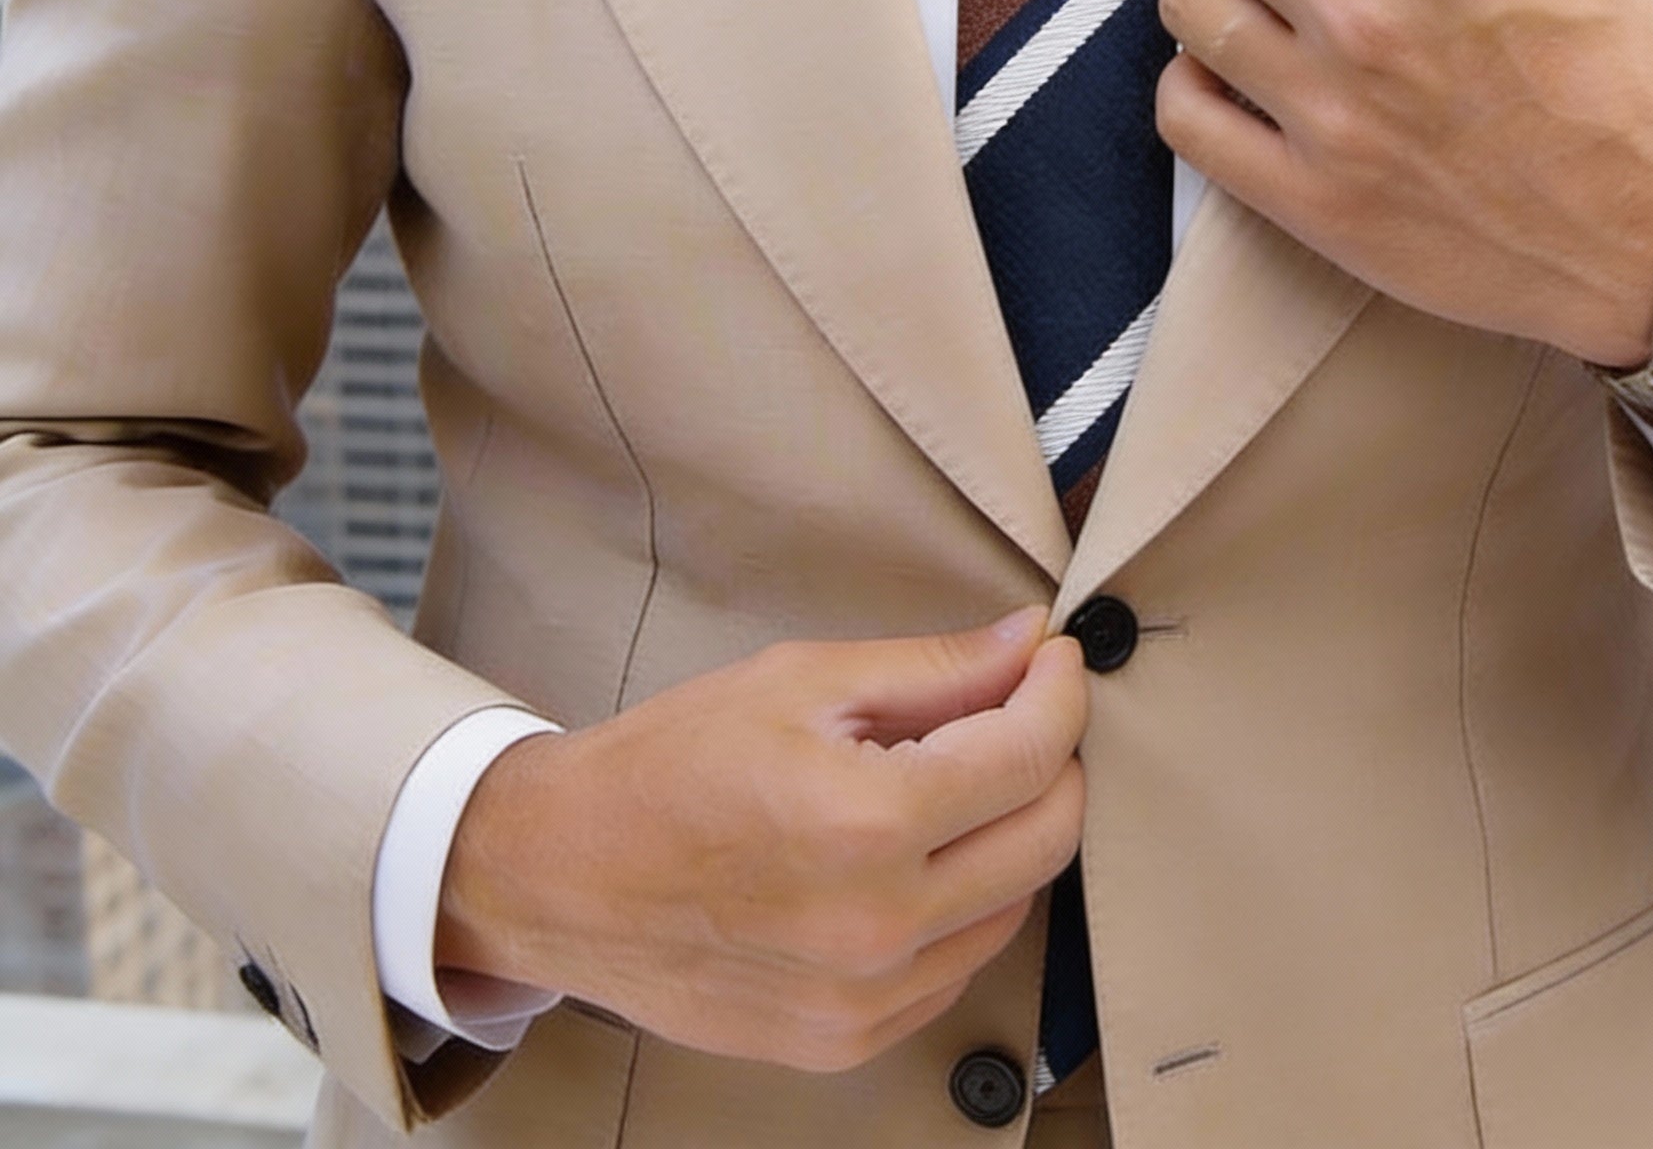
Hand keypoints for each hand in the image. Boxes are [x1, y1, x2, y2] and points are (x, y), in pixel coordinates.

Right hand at [437, 609, 1085, 1072]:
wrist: (561, 875)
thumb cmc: (668, 766)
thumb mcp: (800, 681)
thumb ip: (933, 668)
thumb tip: (1028, 643)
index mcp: (866, 822)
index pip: (1030, 754)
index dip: (1059, 693)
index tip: (1055, 661)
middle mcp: (878, 925)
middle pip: (1048, 838)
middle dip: (1054, 759)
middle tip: (1022, 709)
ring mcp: (864, 999)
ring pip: (1014, 907)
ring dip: (1012, 833)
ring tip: (956, 780)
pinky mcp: (846, 1041)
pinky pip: (958, 967)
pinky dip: (965, 903)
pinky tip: (918, 856)